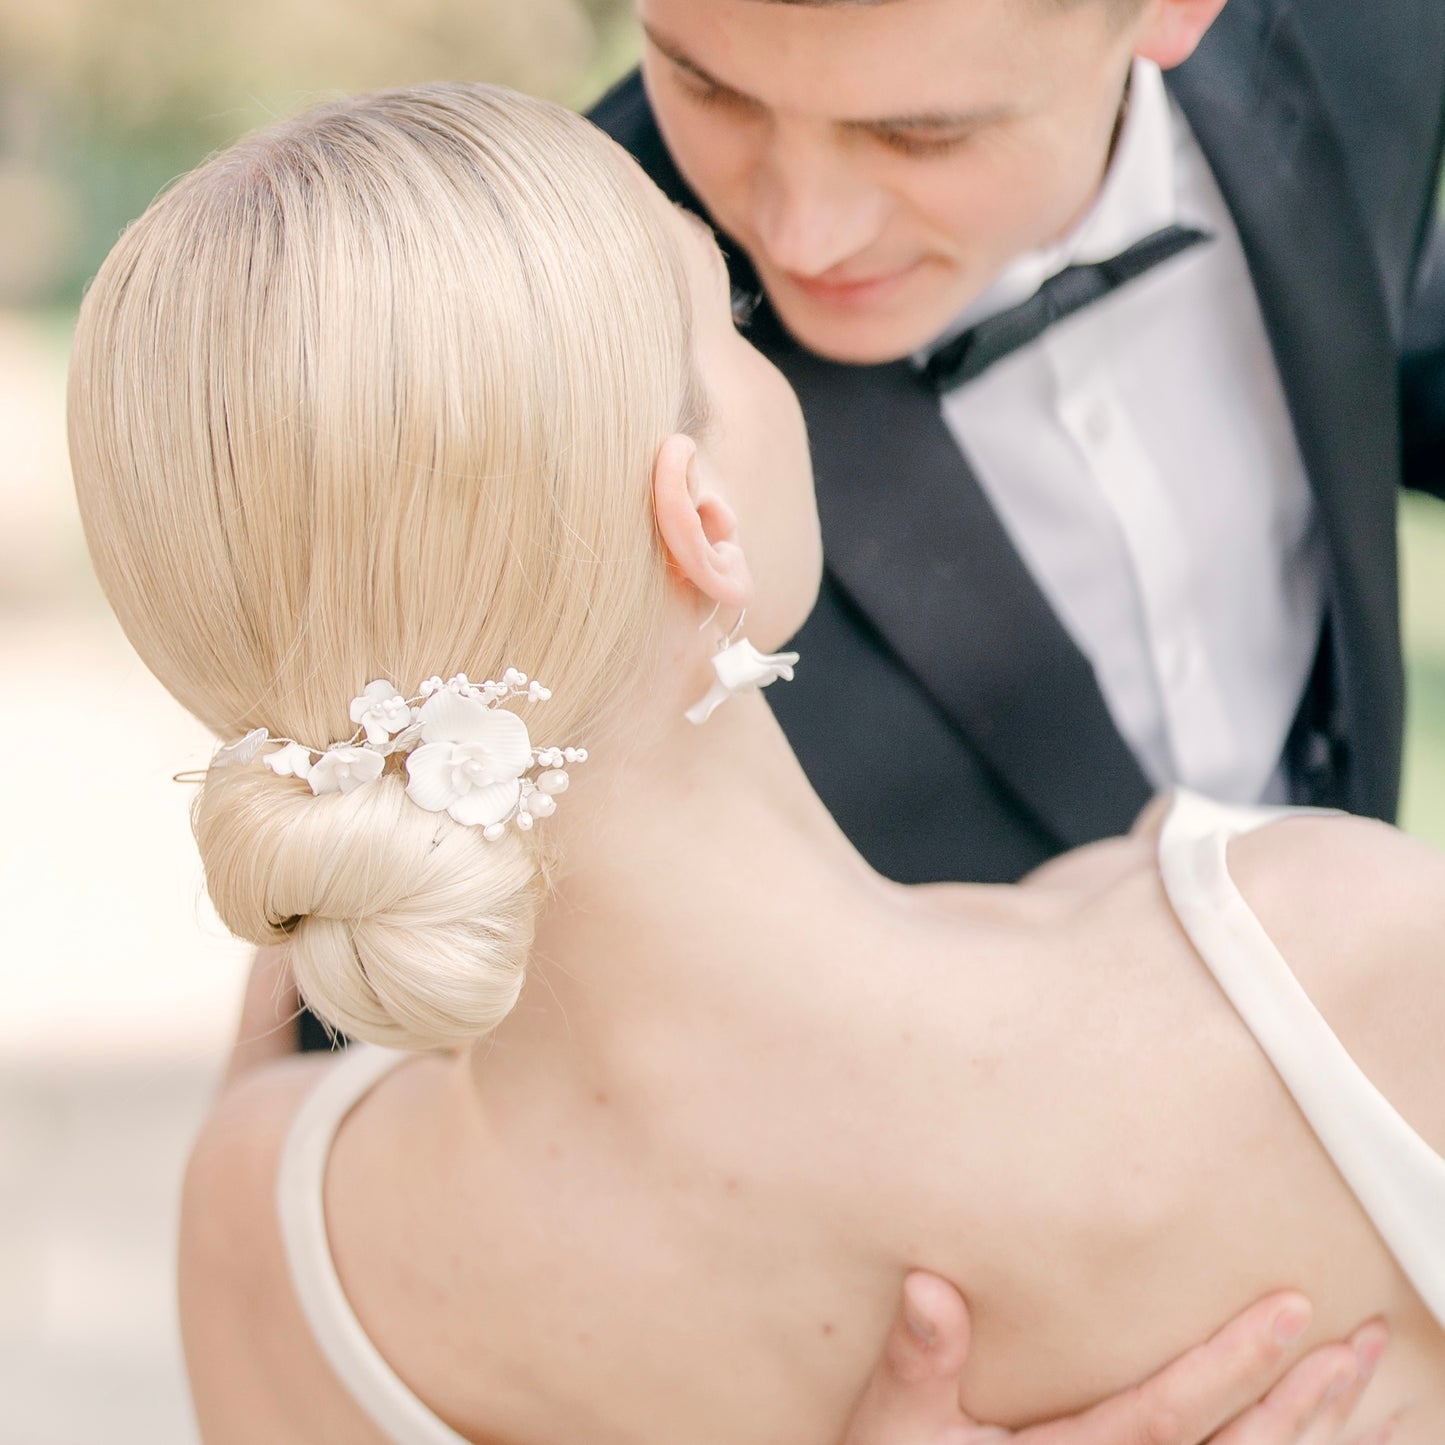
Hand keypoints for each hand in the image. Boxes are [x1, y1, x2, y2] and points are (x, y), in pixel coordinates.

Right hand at [842, 1273, 1393, 1444]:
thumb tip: (930, 1286)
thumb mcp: (896, 1426)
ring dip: (1308, 1437)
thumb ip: (917, 1360)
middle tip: (1359, 1343)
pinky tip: (1309, 1442)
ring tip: (1357, 1385)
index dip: (1233, 1366)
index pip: (1170, 1418)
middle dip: (1305, 1404)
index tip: (1290, 1312)